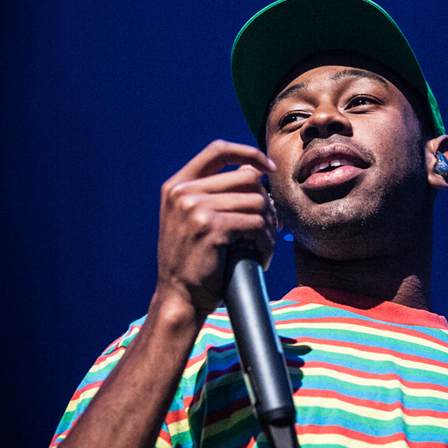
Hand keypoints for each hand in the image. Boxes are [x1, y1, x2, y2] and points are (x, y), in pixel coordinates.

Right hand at [153, 140, 276, 321]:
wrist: (179, 298)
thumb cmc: (192, 262)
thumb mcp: (192, 220)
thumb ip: (214, 193)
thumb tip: (255, 171)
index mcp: (177, 186)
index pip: (218, 150)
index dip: (248, 153)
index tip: (268, 167)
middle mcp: (183, 193)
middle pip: (247, 178)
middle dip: (267, 202)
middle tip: (270, 226)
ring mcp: (195, 209)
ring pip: (257, 202)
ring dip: (269, 227)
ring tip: (264, 245)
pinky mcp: (212, 228)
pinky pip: (257, 224)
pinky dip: (266, 241)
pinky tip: (261, 256)